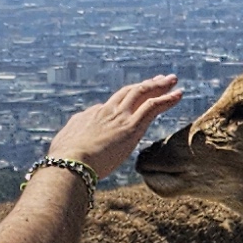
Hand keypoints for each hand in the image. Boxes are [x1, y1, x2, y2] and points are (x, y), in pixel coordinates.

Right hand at [47, 75, 184, 181]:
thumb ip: (73, 138)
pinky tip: (178, 94)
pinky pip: (153, 106)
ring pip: (142, 93)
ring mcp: (120, 117)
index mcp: (91, 116)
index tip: (133, 103)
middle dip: (144, 85)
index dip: (124, 103)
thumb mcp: (65, 145)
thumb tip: (73, 138)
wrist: (70, 162)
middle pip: (129, 92)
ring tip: (172, 80)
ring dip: (158, 85)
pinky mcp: (131, 126)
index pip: (111, 106)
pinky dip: (167, 99)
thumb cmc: (64, 161)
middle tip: (158, 79)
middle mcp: (106, 111)